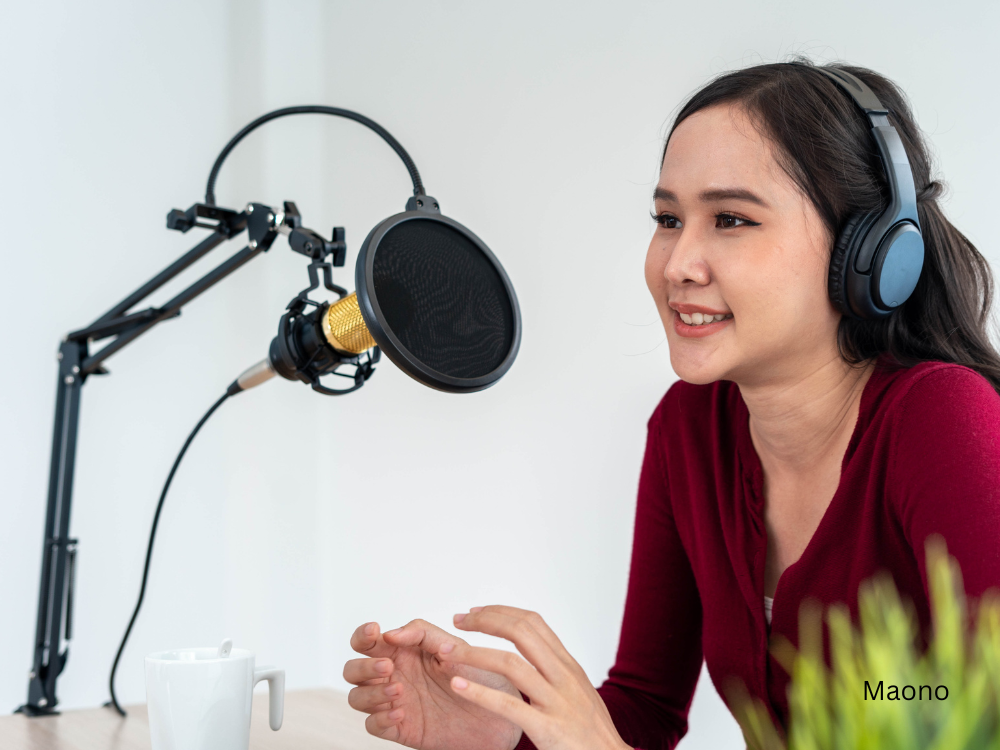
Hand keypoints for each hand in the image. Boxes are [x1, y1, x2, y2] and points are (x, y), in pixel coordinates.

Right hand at [343, 619, 524, 749]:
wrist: (499, 714)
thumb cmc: (478, 675)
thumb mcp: (454, 646)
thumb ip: (422, 633)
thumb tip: (392, 633)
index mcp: (402, 651)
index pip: (367, 641)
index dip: (363, 635)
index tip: (374, 632)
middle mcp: (394, 675)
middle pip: (353, 669)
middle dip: (364, 667)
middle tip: (388, 667)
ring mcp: (394, 701)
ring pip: (357, 697)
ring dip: (371, 693)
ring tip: (399, 689)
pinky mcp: (400, 727)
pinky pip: (373, 724)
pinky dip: (380, 717)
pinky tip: (400, 711)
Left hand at [439, 605, 630, 749]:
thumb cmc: (592, 732)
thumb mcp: (577, 690)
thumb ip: (555, 670)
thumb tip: (529, 652)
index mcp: (568, 665)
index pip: (532, 622)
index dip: (501, 612)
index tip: (476, 612)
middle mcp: (563, 676)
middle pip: (520, 632)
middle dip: (484, 622)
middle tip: (457, 621)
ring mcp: (556, 700)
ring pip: (510, 664)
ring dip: (473, 654)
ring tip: (447, 652)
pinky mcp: (548, 728)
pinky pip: (509, 705)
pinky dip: (480, 693)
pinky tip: (458, 686)